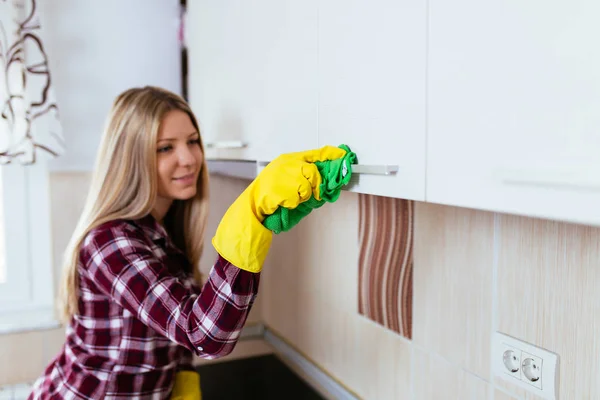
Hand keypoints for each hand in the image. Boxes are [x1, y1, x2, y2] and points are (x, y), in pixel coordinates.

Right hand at [212, 145, 347, 272]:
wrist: (253, 206)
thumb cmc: (273, 195)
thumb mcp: (290, 180)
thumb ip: (308, 177)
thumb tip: (330, 181)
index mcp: (289, 159)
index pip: (316, 153)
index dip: (331, 155)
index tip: (344, 155)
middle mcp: (285, 163)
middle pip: (313, 172)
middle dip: (316, 186)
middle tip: (311, 194)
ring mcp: (281, 175)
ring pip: (306, 186)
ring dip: (303, 197)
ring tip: (291, 198)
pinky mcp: (279, 188)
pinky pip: (297, 198)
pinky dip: (293, 204)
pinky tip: (284, 203)